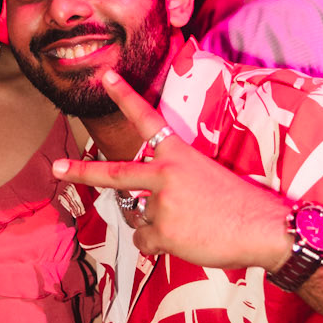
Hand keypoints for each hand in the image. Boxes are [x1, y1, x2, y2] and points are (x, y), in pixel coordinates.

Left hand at [53, 69, 290, 269]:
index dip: (125, 96)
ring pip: (139, 218)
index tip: (105, 76)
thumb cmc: (241, 204)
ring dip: (158, 226)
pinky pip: (145, 241)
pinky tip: (189, 240)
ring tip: (192, 226)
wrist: (266, 228)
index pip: (148, 119)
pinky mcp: (164, 229)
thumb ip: (172, 182)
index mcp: (179, 154)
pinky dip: (161, 245)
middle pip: (114, 172)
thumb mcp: (206, 177)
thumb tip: (141, 207)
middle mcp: (165, 173)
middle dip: (82, 171)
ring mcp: (162, 203)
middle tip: (57, 168)